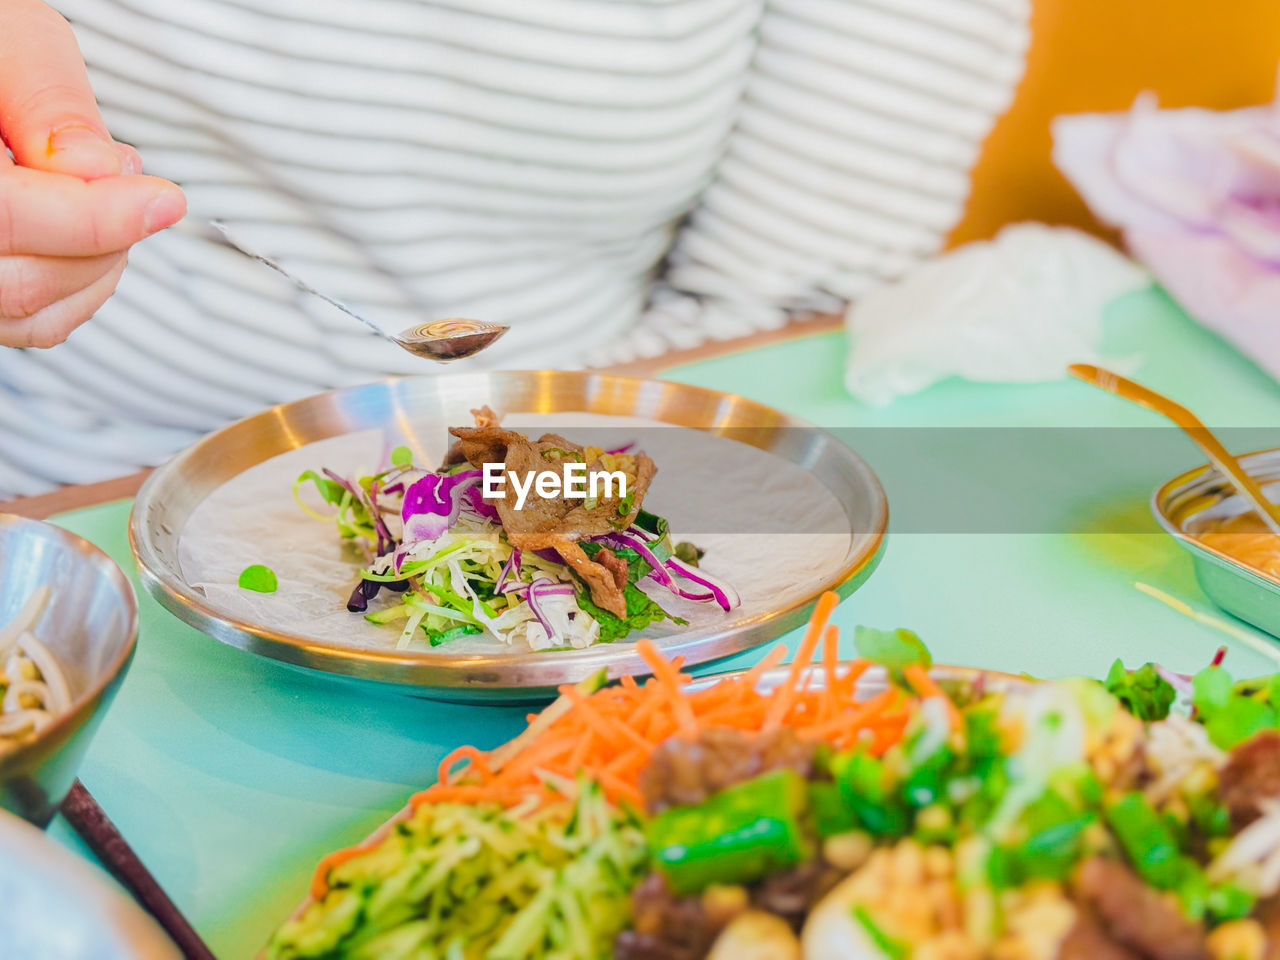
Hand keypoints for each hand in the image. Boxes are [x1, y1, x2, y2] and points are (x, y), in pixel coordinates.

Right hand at [0, 0, 185, 347]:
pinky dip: (83, 285)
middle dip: (101, 235)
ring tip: (106, 192)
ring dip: (99, 261)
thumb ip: (48, 100)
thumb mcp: (11, 42)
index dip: (95, 218)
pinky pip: (34, 322)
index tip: (166, 199)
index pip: (6, 218)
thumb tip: (100, 168)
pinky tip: (92, 232)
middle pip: (22, 281)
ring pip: (32, 310)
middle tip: (126, 176)